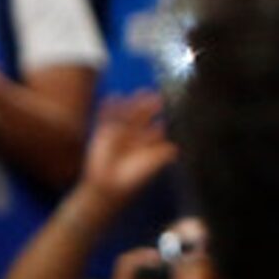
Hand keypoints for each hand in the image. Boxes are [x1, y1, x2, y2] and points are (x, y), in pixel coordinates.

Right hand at [82, 91, 178, 206]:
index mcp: (146, 146)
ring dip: (132, 104)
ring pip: (126, 116)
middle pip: (142, 120)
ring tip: (141, 92)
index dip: (161, 123)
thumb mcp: (148, 167)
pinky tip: (113, 96)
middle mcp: (133, 138)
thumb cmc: (131, 179)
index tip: (169, 115)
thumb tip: (174, 148)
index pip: (155, 131)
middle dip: (149, 109)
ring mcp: (119, 134)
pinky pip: (106, 118)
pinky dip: (109, 108)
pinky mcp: (104, 133)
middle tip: (158, 98)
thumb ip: (160, 156)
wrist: (108, 186)